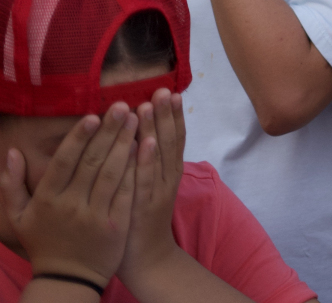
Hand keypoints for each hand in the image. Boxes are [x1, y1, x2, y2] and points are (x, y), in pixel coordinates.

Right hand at [0, 104, 138, 286]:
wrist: (68, 279)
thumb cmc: (43, 242)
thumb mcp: (18, 217)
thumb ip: (12, 184)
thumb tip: (12, 152)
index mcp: (47, 200)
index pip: (64, 162)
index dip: (79, 138)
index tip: (93, 115)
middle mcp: (70, 205)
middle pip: (92, 162)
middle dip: (108, 132)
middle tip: (123, 106)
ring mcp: (95, 215)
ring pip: (112, 173)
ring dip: (125, 144)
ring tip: (138, 119)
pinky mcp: (116, 225)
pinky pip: (126, 191)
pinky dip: (136, 168)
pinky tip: (145, 147)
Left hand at [119, 91, 185, 285]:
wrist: (146, 256)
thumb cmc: (141, 217)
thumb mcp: (150, 185)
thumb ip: (149, 161)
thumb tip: (141, 131)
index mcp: (170, 171)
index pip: (175, 137)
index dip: (173, 115)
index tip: (169, 91)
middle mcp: (168, 177)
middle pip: (170, 140)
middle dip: (165, 114)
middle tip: (161, 89)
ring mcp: (158, 191)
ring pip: (159, 155)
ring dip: (155, 128)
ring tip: (150, 104)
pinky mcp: (144, 205)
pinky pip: (146, 178)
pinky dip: (146, 159)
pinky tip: (144, 142)